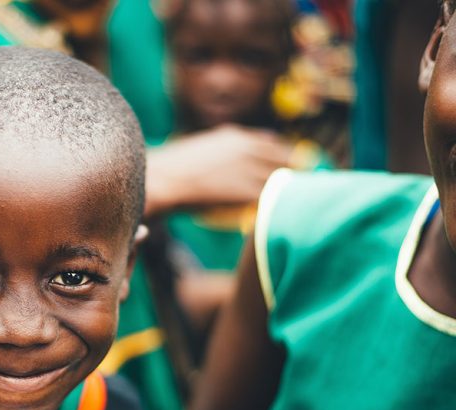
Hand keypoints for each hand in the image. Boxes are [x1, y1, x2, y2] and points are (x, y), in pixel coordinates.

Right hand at [144, 125, 293, 216]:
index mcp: (237, 137)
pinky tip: (279, 215)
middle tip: (304, 187)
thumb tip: (238, 157)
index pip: (275, 144)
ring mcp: (249, 170)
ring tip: (295, 203)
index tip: (294, 166)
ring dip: (290, 191)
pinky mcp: (248, 192)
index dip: (288, 156)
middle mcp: (248, 150)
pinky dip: (278, 206)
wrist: (162, 180)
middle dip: (297, 172)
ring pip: (284, 180)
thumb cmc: (174, 169)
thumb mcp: (203, 148)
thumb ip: (225, 150)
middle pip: (289, 160)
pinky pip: (273, 199)